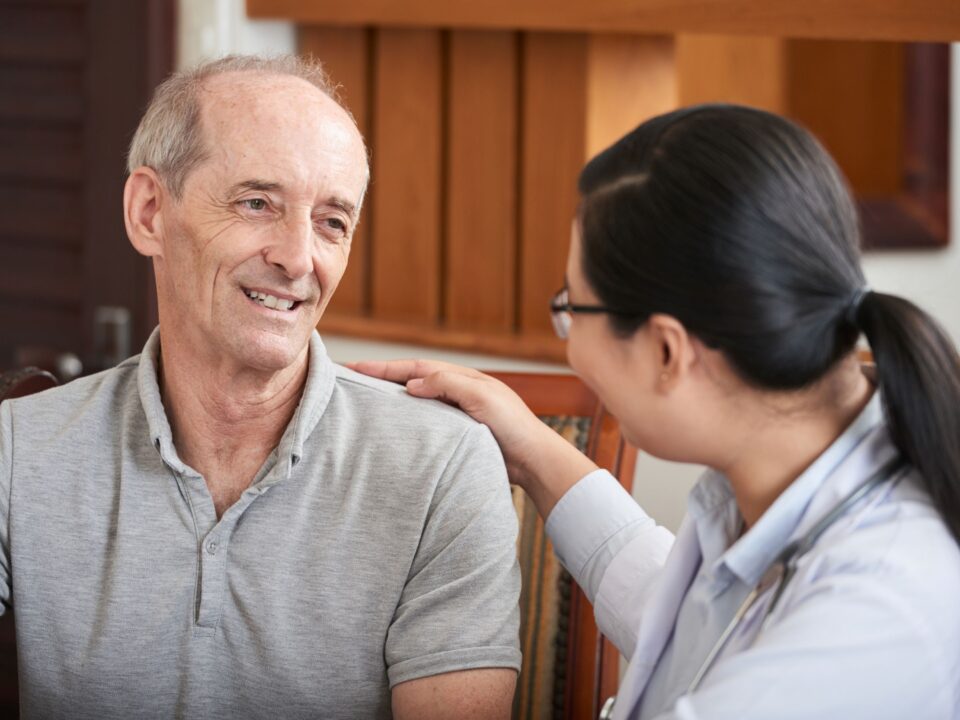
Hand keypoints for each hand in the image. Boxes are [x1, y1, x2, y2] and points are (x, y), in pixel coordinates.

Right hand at [347, 360, 596, 516]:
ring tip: (365, 402)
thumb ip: (446, 385)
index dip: (386, 368)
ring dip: (393, 400)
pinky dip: (408, 423)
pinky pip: (427, 425)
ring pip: (418, 403)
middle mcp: (460, 393)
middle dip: (383, 379)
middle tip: (351, 380)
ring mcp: (459, 415)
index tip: (355, 368)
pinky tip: (394, 431)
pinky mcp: (459, 438)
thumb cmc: (514, 427)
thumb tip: (410, 385)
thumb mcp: (481, 397)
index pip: (417, 369)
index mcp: (465, 379)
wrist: (535, 462)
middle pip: (413, 382)